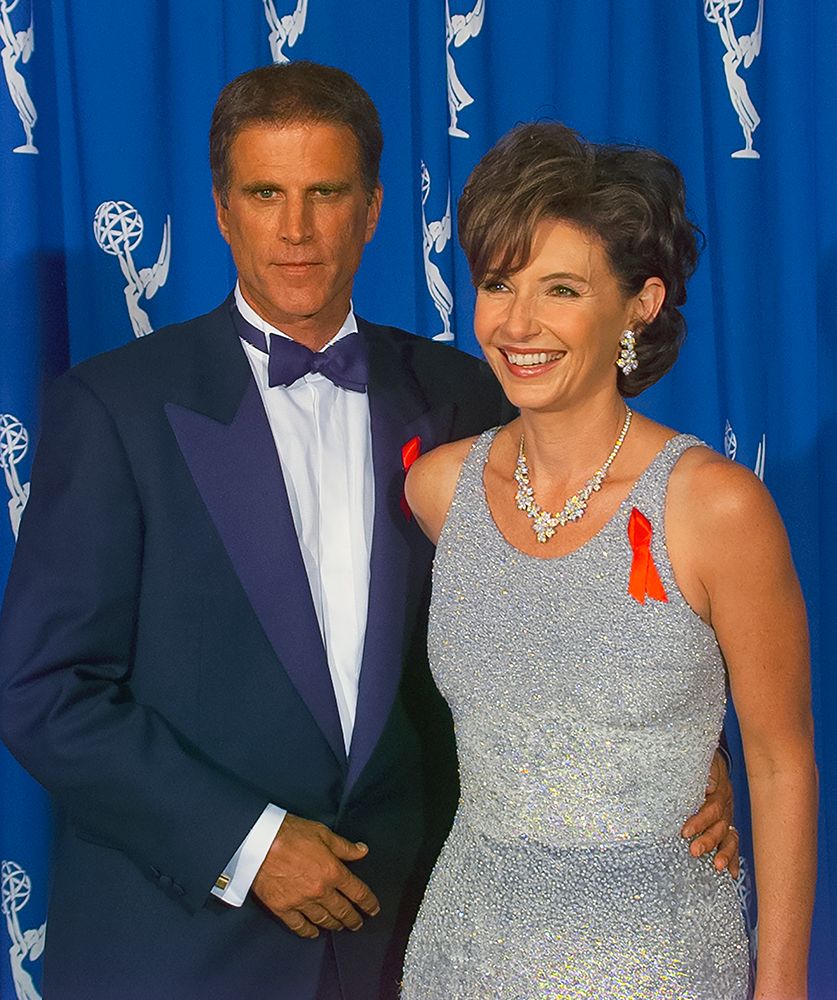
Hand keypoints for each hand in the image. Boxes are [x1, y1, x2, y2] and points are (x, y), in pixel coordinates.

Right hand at [250, 814, 379, 938]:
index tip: (373, 909)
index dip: (368, 902)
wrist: (259, 841)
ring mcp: (301, 902)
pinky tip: (314, 933)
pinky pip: (299, 926)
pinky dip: (308, 932)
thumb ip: (344, 846)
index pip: (358, 892)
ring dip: (334, 925)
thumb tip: (362, 851)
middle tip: (357, 923)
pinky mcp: (283, 908)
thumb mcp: (323, 833)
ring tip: (339, 926)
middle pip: (342, 911)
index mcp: (333, 872)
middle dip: (353, 919)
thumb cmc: (290, 833)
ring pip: (323, 920)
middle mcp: (320, 891)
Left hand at [680, 750, 739, 877]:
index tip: (685, 832)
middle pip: (719, 825)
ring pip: (729, 836)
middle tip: (693, 851)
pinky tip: (732, 874)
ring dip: (724, 852)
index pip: (711, 808)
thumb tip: (708, 784)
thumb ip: (706, 771)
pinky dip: (734, 858)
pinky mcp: (727, 823)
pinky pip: (733, 842)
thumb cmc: (701, 760)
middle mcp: (726, 804)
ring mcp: (728, 815)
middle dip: (707, 840)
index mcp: (719, 790)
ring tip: (717, 867)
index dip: (699, 821)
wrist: (712, 757)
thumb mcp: (703, 760)